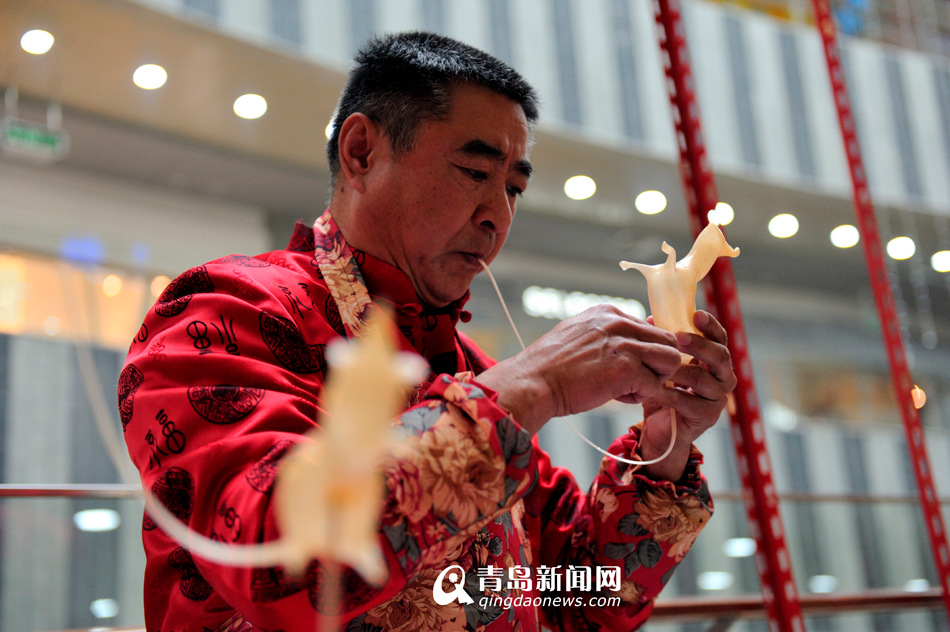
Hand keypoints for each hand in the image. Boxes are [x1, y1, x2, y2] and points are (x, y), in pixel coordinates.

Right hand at [476, 304, 682, 434]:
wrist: (532, 382)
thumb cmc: (550, 366)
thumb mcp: (579, 335)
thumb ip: (606, 333)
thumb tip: (630, 340)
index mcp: (608, 312)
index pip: (651, 328)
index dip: (645, 352)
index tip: (627, 366)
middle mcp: (619, 323)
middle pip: (668, 341)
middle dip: (658, 365)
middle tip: (635, 379)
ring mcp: (624, 345)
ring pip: (670, 361)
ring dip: (654, 379)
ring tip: (627, 387)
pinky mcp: (626, 369)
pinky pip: (654, 386)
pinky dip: (638, 397)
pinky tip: (615, 396)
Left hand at [639, 310, 736, 480]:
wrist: (658, 428)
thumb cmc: (663, 391)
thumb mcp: (661, 364)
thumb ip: (660, 343)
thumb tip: (650, 318)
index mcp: (714, 361)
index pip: (719, 339)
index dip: (711, 326)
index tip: (697, 313)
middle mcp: (723, 378)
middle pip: (720, 356)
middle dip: (699, 344)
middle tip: (678, 337)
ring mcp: (718, 399)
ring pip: (703, 379)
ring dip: (680, 370)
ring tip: (662, 366)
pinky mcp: (707, 417)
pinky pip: (689, 402)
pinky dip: (671, 394)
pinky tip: (656, 390)